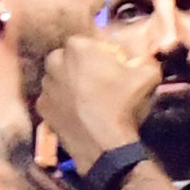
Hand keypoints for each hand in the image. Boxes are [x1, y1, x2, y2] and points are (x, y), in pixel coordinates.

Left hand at [38, 28, 153, 161]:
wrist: (105, 146)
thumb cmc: (124, 105)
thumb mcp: (148, 74)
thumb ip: (145, 59)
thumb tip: (141, 60)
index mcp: (77, 47)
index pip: (88, 43)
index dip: (101, 55)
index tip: (112, 68)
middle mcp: (54, 62)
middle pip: (67, 58)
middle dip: (79, 66)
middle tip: (97, 82)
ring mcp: (45, 87)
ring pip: (57, 78)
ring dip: (68, 83)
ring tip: (87, 99)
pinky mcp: (41, 108)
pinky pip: (52, 99)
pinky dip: (62, 103)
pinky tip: (77, 113)